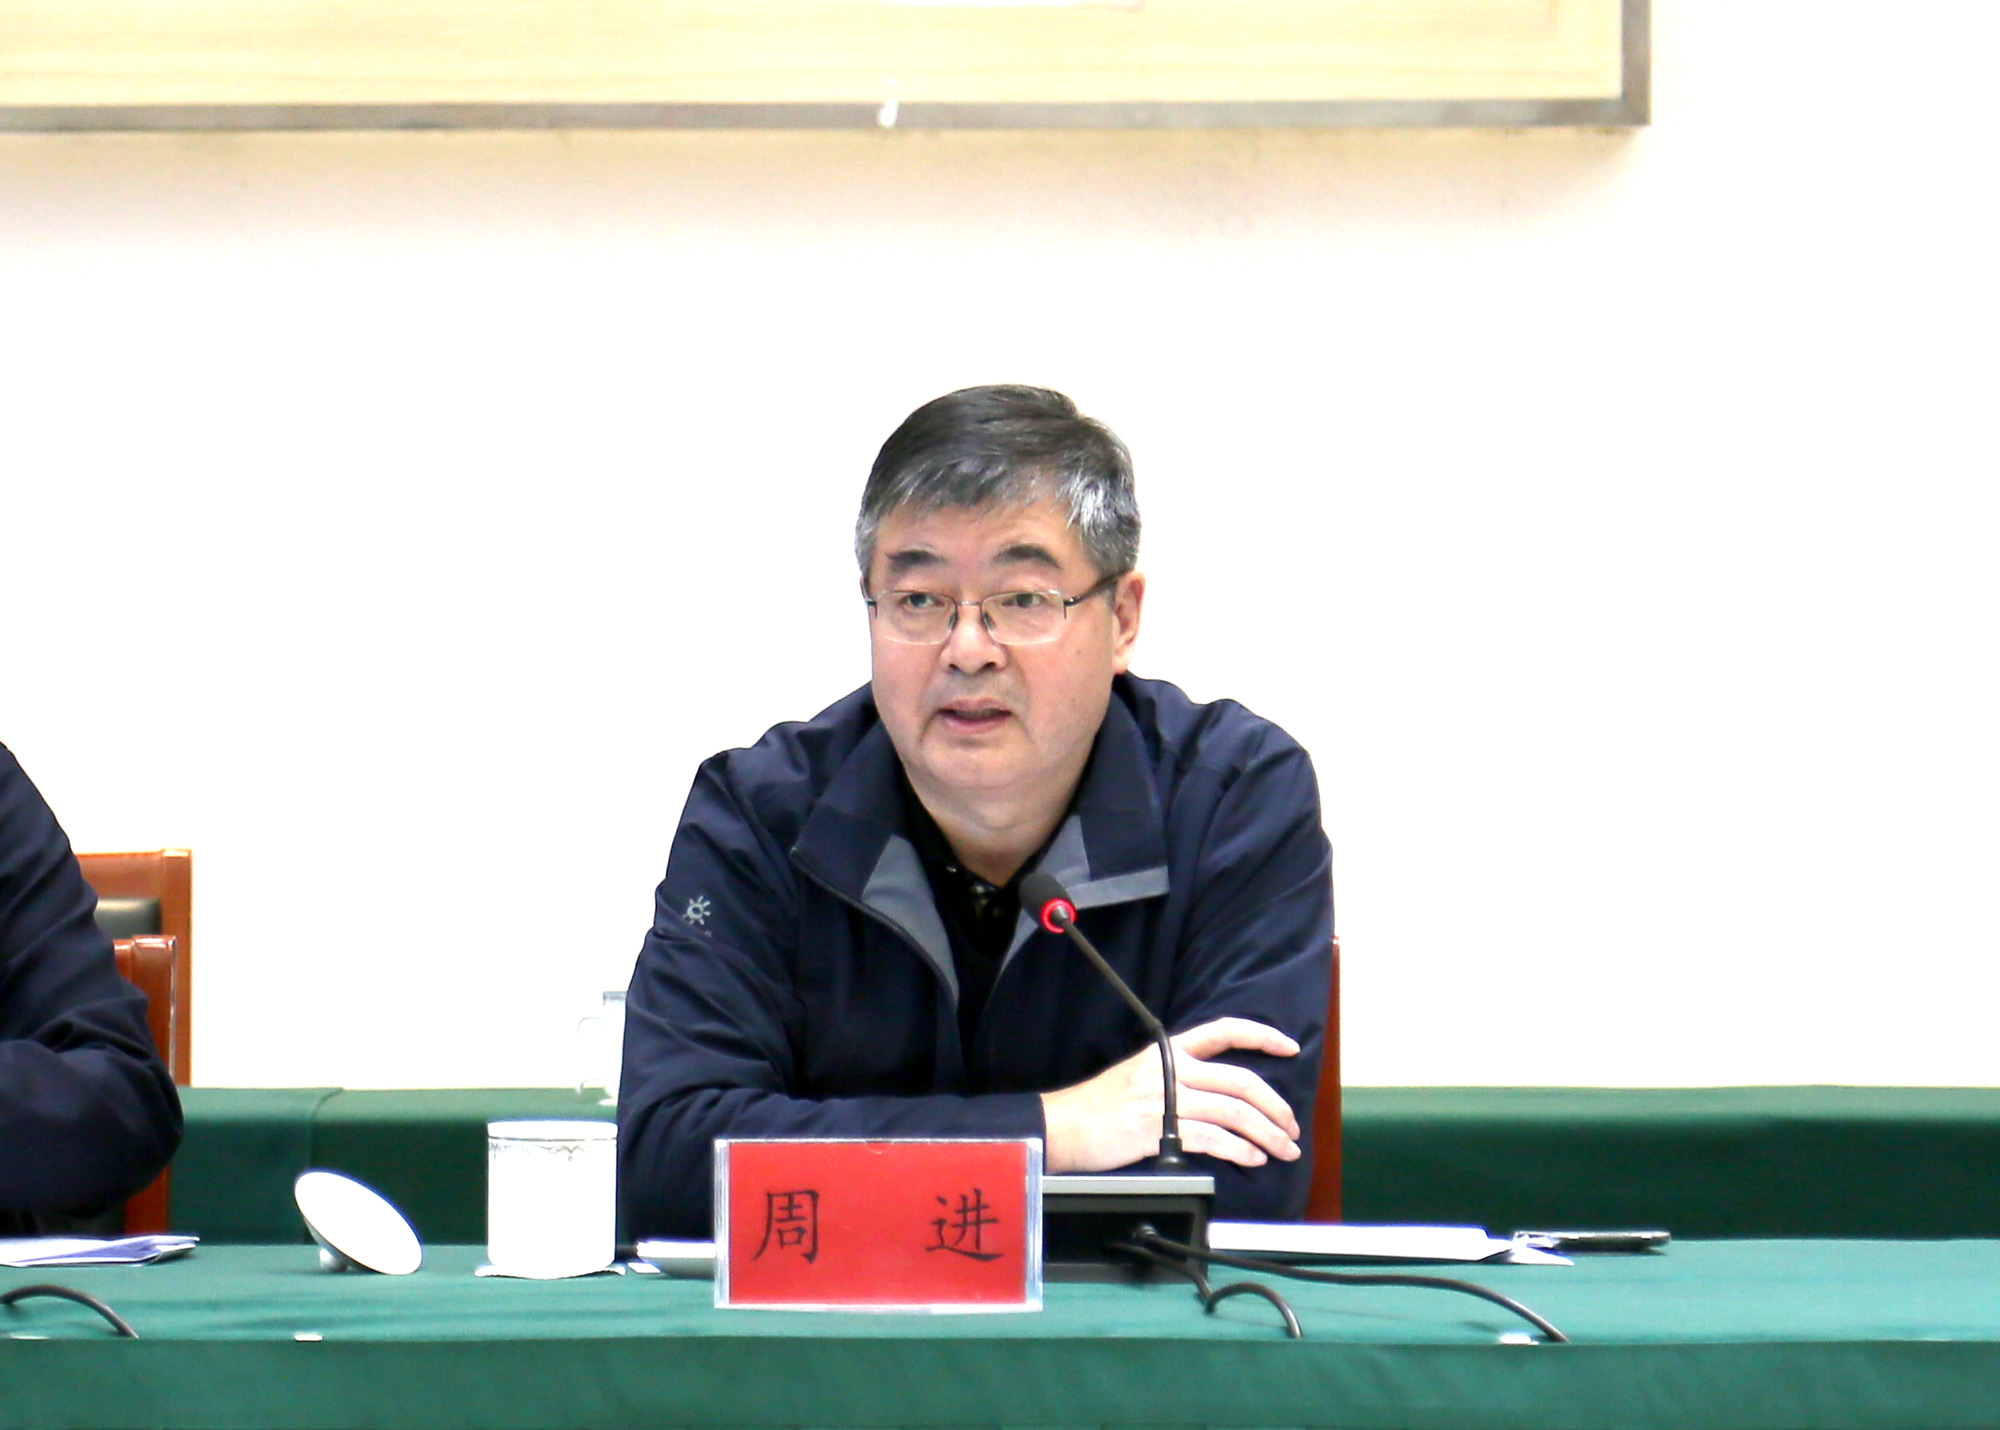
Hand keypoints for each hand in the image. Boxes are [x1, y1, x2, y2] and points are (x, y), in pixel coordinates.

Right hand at [1040, 1017, 1301, 1173]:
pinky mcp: (1160, 1131)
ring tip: (1282, 1150)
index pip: (1223, 1031)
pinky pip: (1213, 1139)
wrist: (1062, 1127)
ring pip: (1234, 1112)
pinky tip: (1252, 1159)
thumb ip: (1177, 1077)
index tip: (1290, 1047)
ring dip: (1266, 1134)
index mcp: (1168, 1051)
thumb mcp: (1139, 1075)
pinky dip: (1240, 1151)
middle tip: (1292, 1128)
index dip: (1261, 1036)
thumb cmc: (1099, 1107)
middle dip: (1275, 1106)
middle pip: (1240, 1080)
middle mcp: (1171, 1069)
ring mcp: (1166, 1099)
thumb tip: (1221, 1097)